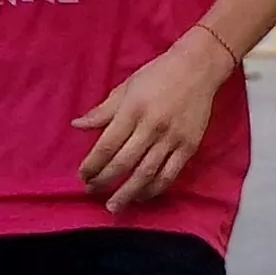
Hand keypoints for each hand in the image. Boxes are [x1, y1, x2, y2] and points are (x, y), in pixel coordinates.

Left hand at [75, 27, 234, 211]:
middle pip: (124, 163)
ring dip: (127, 193)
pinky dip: (154, 189)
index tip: (83, 175)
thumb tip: (77, 125)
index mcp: (133, 110)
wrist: (198, 68)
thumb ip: (103, 110)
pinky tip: (142, 196)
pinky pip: (169, 174)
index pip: (107, 145)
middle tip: (92, 191)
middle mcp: (152, 126)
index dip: (93, 164)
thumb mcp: (126, 87)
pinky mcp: (189, 147)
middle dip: (105, 181)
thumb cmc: (158, 75)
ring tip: (114, 206)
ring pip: (146, 174)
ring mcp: (172, 138)